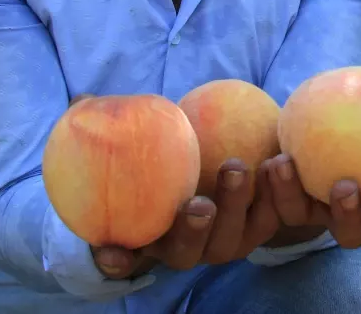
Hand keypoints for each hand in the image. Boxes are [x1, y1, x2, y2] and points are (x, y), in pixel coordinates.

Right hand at [63, 95, 280, 279]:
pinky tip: (277, 161)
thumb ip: (110, 123)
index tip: (114, 252)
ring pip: (235, 238)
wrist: (225, 151)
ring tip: (244, 168)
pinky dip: (277, 196)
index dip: (118, 259)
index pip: (124, 257)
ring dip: (239, 207)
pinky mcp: (260, 225)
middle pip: (189, 252)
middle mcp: (187, 246)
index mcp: (148, 234)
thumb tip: (82, 101)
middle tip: (198, 205)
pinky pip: (272, 218)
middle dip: (194, 232)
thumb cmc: (167, 145)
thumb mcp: (140, 133)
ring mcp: (225, 240)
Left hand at [266, 87, 360, 248]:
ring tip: (342, 185)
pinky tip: (279, 161)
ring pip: (350, 234)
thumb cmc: (335, 110)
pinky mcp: (296, 217)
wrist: (285, 128)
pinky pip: (290, 210)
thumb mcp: (358, 99)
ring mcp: (334, 218)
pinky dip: (283, 188)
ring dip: (348, 213)